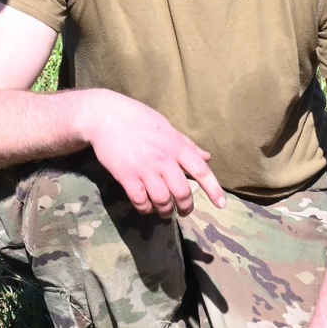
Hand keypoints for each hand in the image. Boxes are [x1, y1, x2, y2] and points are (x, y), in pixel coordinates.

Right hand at [90, 92, 225, 216]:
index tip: (222, 205)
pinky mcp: (126, 176)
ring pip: (162, 201)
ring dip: (166, 211)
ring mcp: (144, 168)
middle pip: (182, 193)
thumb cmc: (138, 119)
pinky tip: (146, 207)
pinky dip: (146, 209)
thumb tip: (206, 158)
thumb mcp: (166, 127)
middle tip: (183, 211)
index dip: (213, 189)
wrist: (105, 116)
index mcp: (175, 145)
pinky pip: (141, 201)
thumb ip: (186, 144)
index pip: (200, 171)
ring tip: (164, 211)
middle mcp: (163, 159)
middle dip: (185, 207)